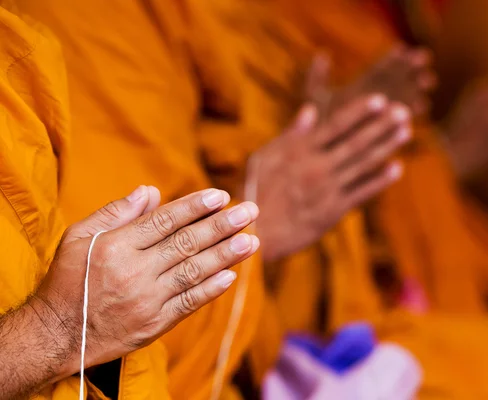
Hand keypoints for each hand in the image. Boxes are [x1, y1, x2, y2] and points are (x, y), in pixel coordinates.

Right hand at [31, 186, 259, 372]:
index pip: (165, 221)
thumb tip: (150, 190)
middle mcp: (134, 272)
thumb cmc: (69, 280)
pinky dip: (211, 289)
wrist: (57, 335)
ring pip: (194, 272)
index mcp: (116, 246)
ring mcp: (147, 300)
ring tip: (252, 240)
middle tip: (250, 211)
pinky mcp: (155, 324)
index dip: (195, 206)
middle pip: (187, 243)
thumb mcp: (78, 237)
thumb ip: (116, 212)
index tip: (221, 196)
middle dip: (222, 225)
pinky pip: (189, 303)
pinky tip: (231, 275)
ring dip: (227, 255)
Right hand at [251, 95, 410, 262]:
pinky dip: (379, 180)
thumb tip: (310, 110)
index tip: (380, 100)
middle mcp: (316, 167)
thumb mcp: (265, 157)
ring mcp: (327, 189)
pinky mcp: (333, 210)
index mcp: (300, 151)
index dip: (359, 112)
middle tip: (404, 111)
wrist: (256, 232)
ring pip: (362, 164)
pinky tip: (397, 168)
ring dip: (386, 147)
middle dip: (381, 126)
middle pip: (355, 143)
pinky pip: (361, 192)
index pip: (336, 126)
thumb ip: (291, 134)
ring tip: (406, 131)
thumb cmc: (256, 190)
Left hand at [307, 46, 435, 118]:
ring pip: (403, 96)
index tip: (402, 48)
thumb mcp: (314, 97)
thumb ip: (317, 77)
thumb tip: (321, 54)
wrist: (320, 150)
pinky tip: (423, 106)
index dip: (389, 59)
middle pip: (394, 79)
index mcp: (358, 87)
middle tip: (425, 57)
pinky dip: (412, 111)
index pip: (377, 68)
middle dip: (409, 68)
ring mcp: (382, 113)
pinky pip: (402, 118)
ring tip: (429, 80)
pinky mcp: (386, 128)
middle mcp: (373, 97)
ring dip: (415, 88)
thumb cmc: (315, 122)